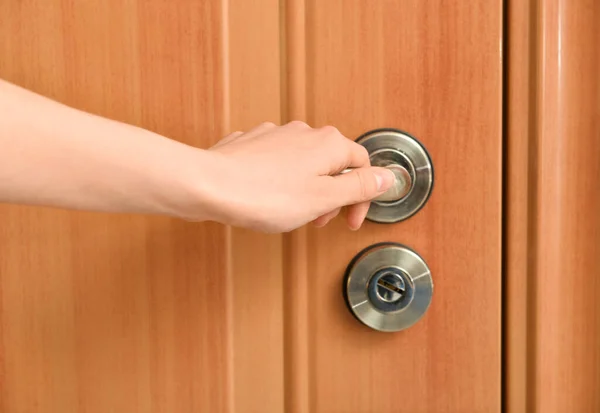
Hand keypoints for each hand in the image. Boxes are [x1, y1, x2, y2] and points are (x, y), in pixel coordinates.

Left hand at [202, 121, 394, 232]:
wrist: (208, 186)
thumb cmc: (262, 195)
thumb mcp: (323, 198)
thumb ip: (359, 187)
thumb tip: (387, 178)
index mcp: (328, 144)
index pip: (362, 165)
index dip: (362, 197)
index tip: (350, 219)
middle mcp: (304, 132)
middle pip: (333, 164)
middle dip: (330, 195)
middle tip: (319, 220)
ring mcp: (275, 135)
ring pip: (304, 164)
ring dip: (306, 190)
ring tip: (291, 212)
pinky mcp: (252, 144)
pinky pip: (277, 164)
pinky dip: (280, 182)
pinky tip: (268, 197)